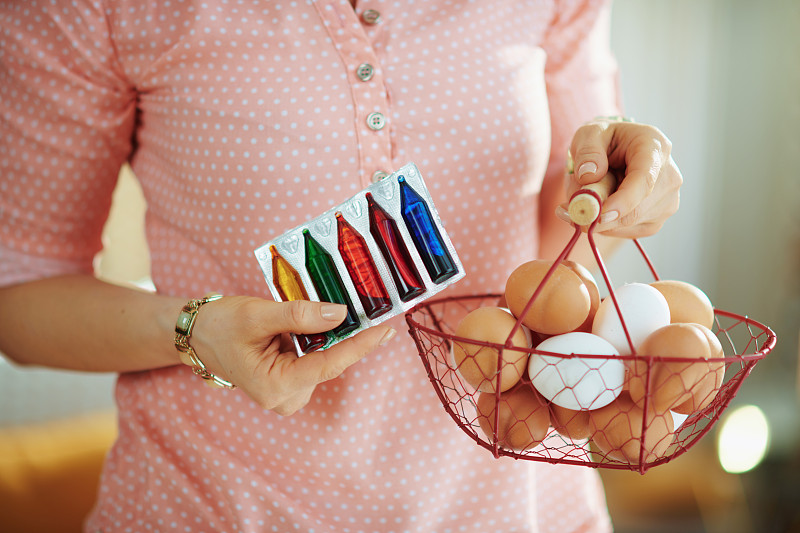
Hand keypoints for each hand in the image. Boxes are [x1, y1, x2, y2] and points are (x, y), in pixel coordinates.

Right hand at [189, 296, 395, 415]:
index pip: (329, 364)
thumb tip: (340, 315)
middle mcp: (285, 397)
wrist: (197, 335)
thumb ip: (299, 316)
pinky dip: (316, 340)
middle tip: (359, 306)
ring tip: (305, 313)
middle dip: (344, 334)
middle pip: (329, 361)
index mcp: (275, 386)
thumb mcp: (258, 315)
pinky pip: (315, 358)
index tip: (386, 330)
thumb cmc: (220, 325)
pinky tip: (303, 325)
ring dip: (326, 335)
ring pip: (324, 358)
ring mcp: (289, 393)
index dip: (360, 345)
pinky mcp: (291, 384)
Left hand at [562, 119, 682, 237]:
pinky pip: (625, 232)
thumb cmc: (604, 140)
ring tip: (585, 196)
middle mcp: (669, 177)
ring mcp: (667, 201)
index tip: (599, 215)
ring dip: (598, 218)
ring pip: (627, 224)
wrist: (618, 151)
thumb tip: (588, 176)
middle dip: (598, 215)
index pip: (644, 180)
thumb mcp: (589, 134)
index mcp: (655, 148)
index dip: (623, 201)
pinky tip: (598, 208)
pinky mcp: (656, 220)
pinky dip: (605, 225)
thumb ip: (587, 150)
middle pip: (635, 210)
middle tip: (566, 209)